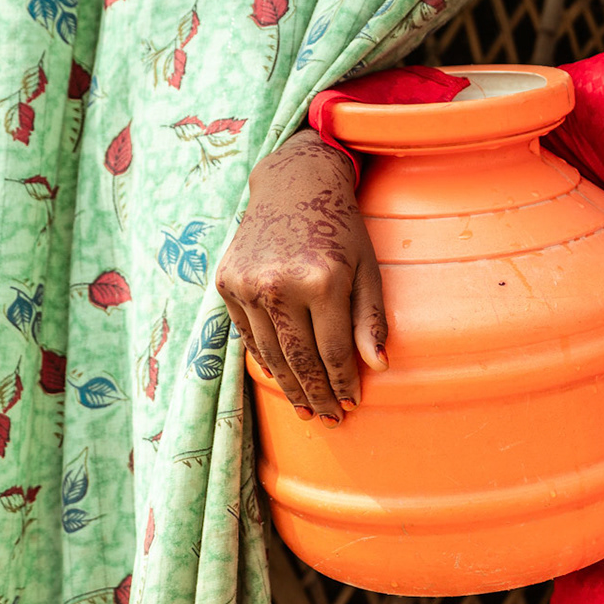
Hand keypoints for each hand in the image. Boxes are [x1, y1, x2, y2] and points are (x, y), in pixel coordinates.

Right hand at [215, 130, 386, 426]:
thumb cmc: (341, 228)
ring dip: (289, 387)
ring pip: (269, 354)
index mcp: (322, 280)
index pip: (334, 350)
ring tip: (307, 408)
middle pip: (298, 359)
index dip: (344, 382)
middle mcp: (279, 284)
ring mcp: (246, 284)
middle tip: (330, 418)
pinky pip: (247, 335)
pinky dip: (265, 360)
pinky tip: (281, 378)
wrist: (293, 185)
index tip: (353, 404)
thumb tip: (377, 367)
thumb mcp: (368, 267)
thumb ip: (370, 318)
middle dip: (317, 394)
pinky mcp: (225, 283)